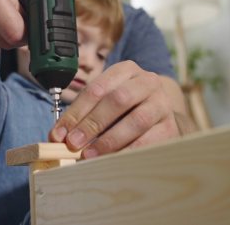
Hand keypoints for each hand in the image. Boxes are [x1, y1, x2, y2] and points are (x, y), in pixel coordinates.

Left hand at [48, 60, 188, 157]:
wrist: (160, 115)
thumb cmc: (126, 107)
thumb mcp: (106, 101)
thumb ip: (84, 114)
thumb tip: (58, 136)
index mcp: (126, 70)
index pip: (97, 89)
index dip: (75, 112)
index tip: (59, 133)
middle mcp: (147, 82)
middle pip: (118, 100)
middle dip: (92, 123)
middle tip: (73, 143)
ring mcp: (161, 103)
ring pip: (136, 120)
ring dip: (109, 140)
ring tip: (90, 155)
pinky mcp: (170, 126)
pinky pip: (149, 141)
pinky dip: (127, 151)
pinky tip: (112, 160)